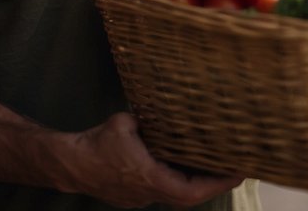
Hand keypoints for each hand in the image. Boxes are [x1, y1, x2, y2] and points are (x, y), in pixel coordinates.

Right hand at [64, 112, 243, 207]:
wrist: (68, 163)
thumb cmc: (96, 143)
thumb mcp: (125, 122)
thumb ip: (148, 120)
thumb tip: (163, 110)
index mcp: (149, 178)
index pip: (191, 191)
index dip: (218, 184)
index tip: (238, 172)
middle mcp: (148, 194)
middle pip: (189, 197)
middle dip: (215, 183)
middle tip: (236, 167)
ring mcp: (140, 198)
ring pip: (177, 195)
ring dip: (198, 182)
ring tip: (217, 165)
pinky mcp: (133, 195)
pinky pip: (163, 190)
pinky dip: (180, 179)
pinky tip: (187, 164)